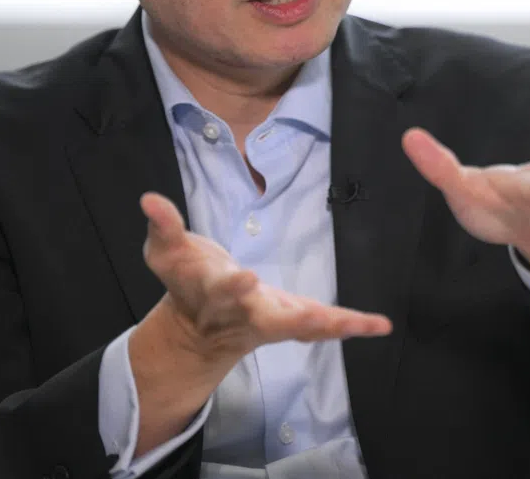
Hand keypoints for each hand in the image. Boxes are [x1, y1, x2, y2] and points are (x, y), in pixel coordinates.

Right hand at [129, 192, 391, 455]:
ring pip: (302, 328)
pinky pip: (323, 327)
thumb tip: (148, 199)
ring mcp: (271, 322)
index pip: (221, 289)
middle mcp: (245, 314)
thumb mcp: (166, 252)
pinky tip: (380, 325)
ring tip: (365, 324)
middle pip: (268, 319)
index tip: (245, 277)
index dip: (231, 286)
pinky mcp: (292, 322)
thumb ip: (162, 226)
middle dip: (290, 317)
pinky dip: (350, 326)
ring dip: (331, 326)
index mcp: (212, 294)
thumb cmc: (185, 280)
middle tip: (314, 317)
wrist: (197, 330)